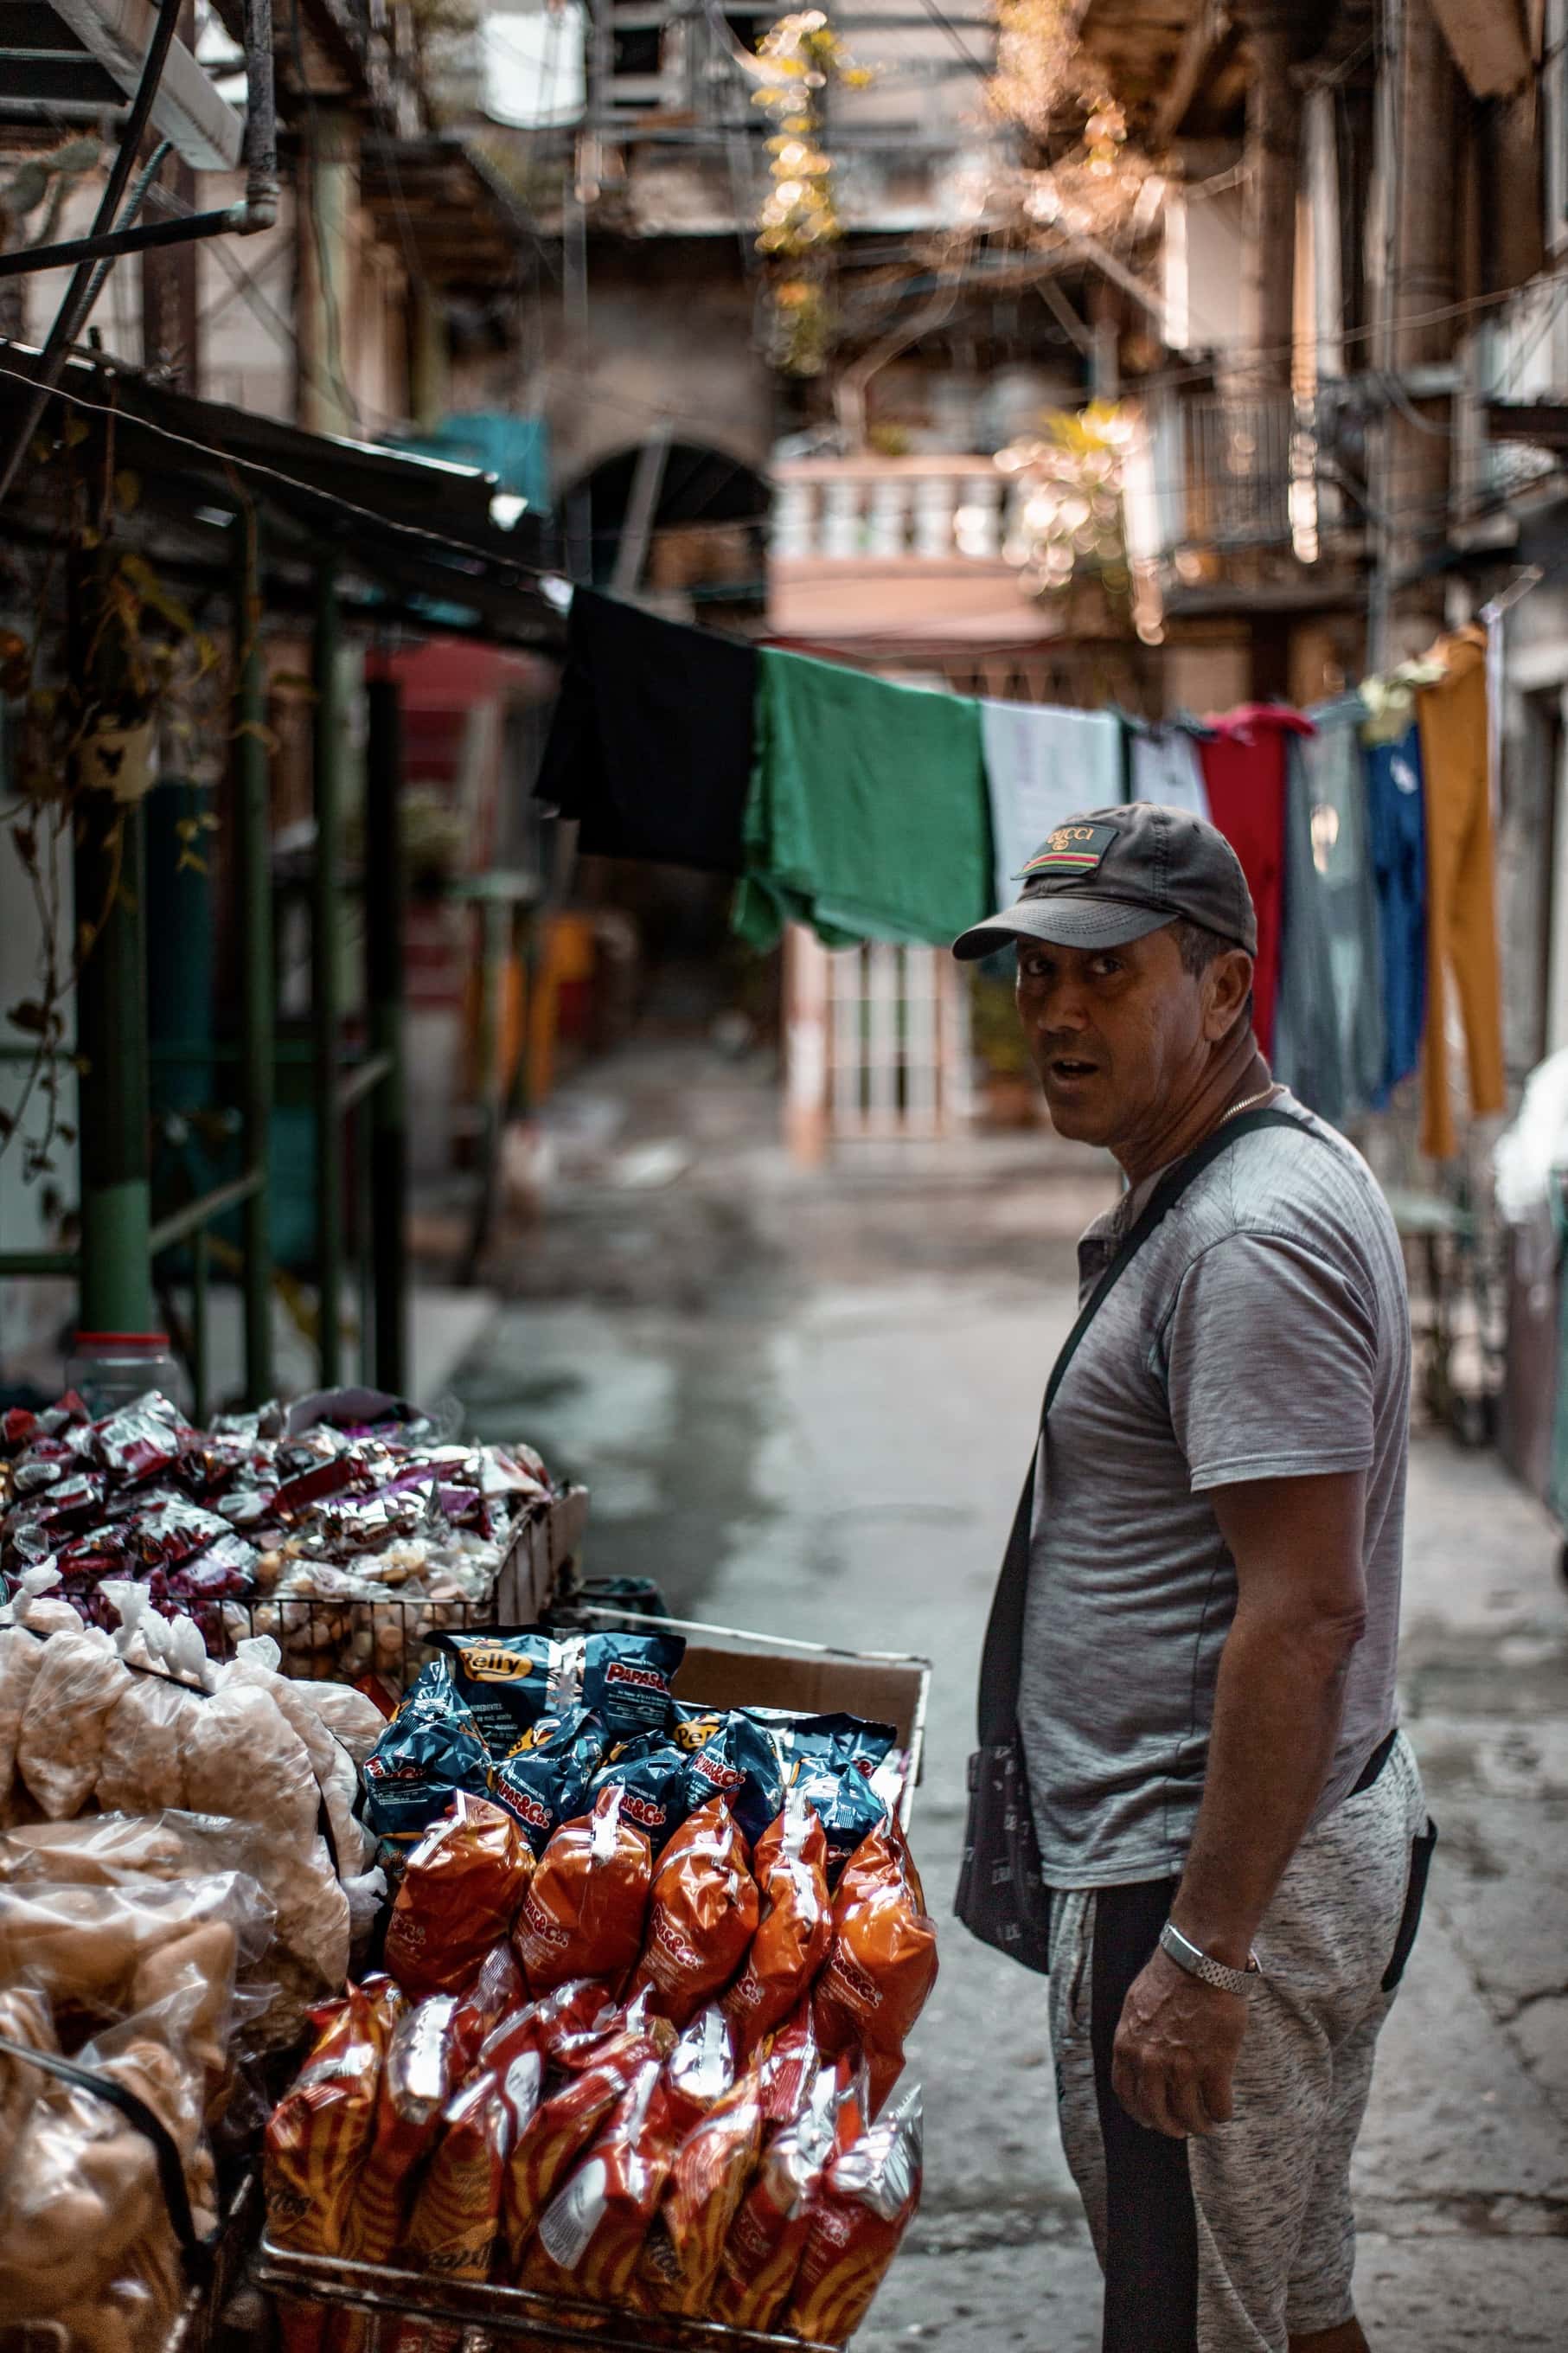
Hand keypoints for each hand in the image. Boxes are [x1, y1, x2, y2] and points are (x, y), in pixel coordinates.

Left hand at [1112, 1945, 1247, 2138]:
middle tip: (1181, 2130)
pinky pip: (1217, 2106)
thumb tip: (1139, 2061)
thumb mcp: (1135, 2007)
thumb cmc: (1169, 1978)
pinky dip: (1221, 2114)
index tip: (1150, 2120)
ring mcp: (1183, 2066)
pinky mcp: (1214, 2065)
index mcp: (1127, 2046)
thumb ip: (1134, 2038)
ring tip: (1206, 2125)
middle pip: (1156, 2112)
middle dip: (1169, 2127)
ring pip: (1189, 2115)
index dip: (1139, 2113)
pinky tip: (1222, 2112)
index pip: (1126, 2094)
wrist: (1199, 1961)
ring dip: (1198, 2125)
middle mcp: (1151, 2062)